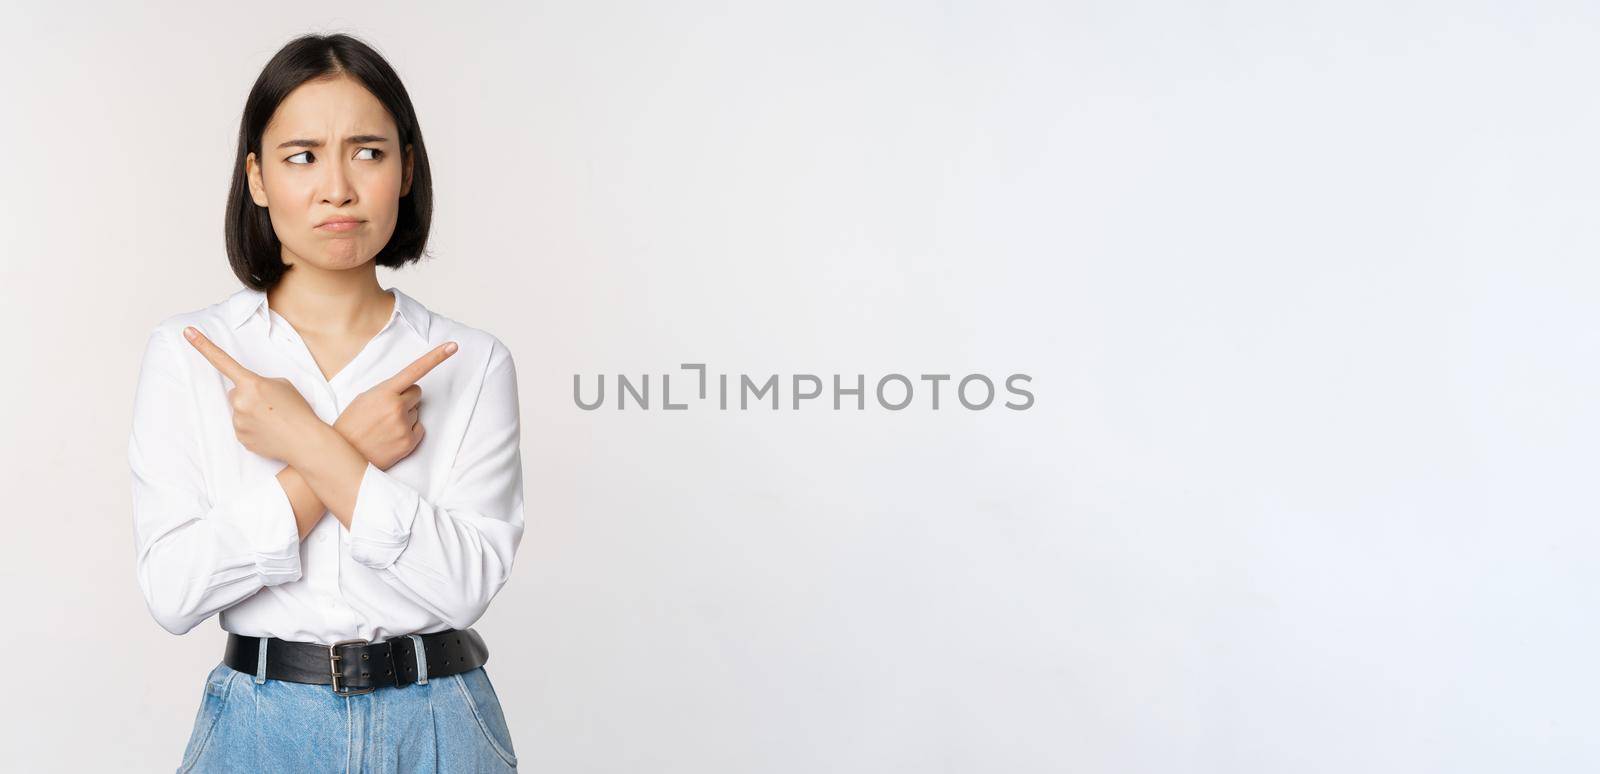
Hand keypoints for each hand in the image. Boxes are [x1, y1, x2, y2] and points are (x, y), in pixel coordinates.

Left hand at [183, 326, 321, 464]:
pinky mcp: (241, 438)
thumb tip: (246, 395)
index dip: (203, 345)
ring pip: (239, 411)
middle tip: (272, 405)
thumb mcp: (283, 385)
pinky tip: (269, 431)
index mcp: (252, 383)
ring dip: (253, 413)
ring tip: (274, 420)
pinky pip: (242, 428)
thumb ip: (259, 384)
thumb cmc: (298, 410)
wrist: (306, 442)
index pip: (222, 361)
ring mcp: (238, 421)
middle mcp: (240, 401)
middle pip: (235, 393)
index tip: (187, 332)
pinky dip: (254, 428)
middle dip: (249, 397)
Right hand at [333, 341, 458, 469]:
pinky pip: (419, 428)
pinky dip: (409, 430)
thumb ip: (387, 390)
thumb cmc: (352, 424)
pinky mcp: (409, 442)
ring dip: (405, 415)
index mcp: (384, 392)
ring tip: (384, 426)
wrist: (343, 456)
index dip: (436, 357)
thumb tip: (408, 390)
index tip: (453, 346)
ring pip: (417, 411)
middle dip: (406, 397)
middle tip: (387, 409)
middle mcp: (397, 407)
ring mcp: (404, 426)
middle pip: (417, 392)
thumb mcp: (364, 399)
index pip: (414, 370)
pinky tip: (391, 436)